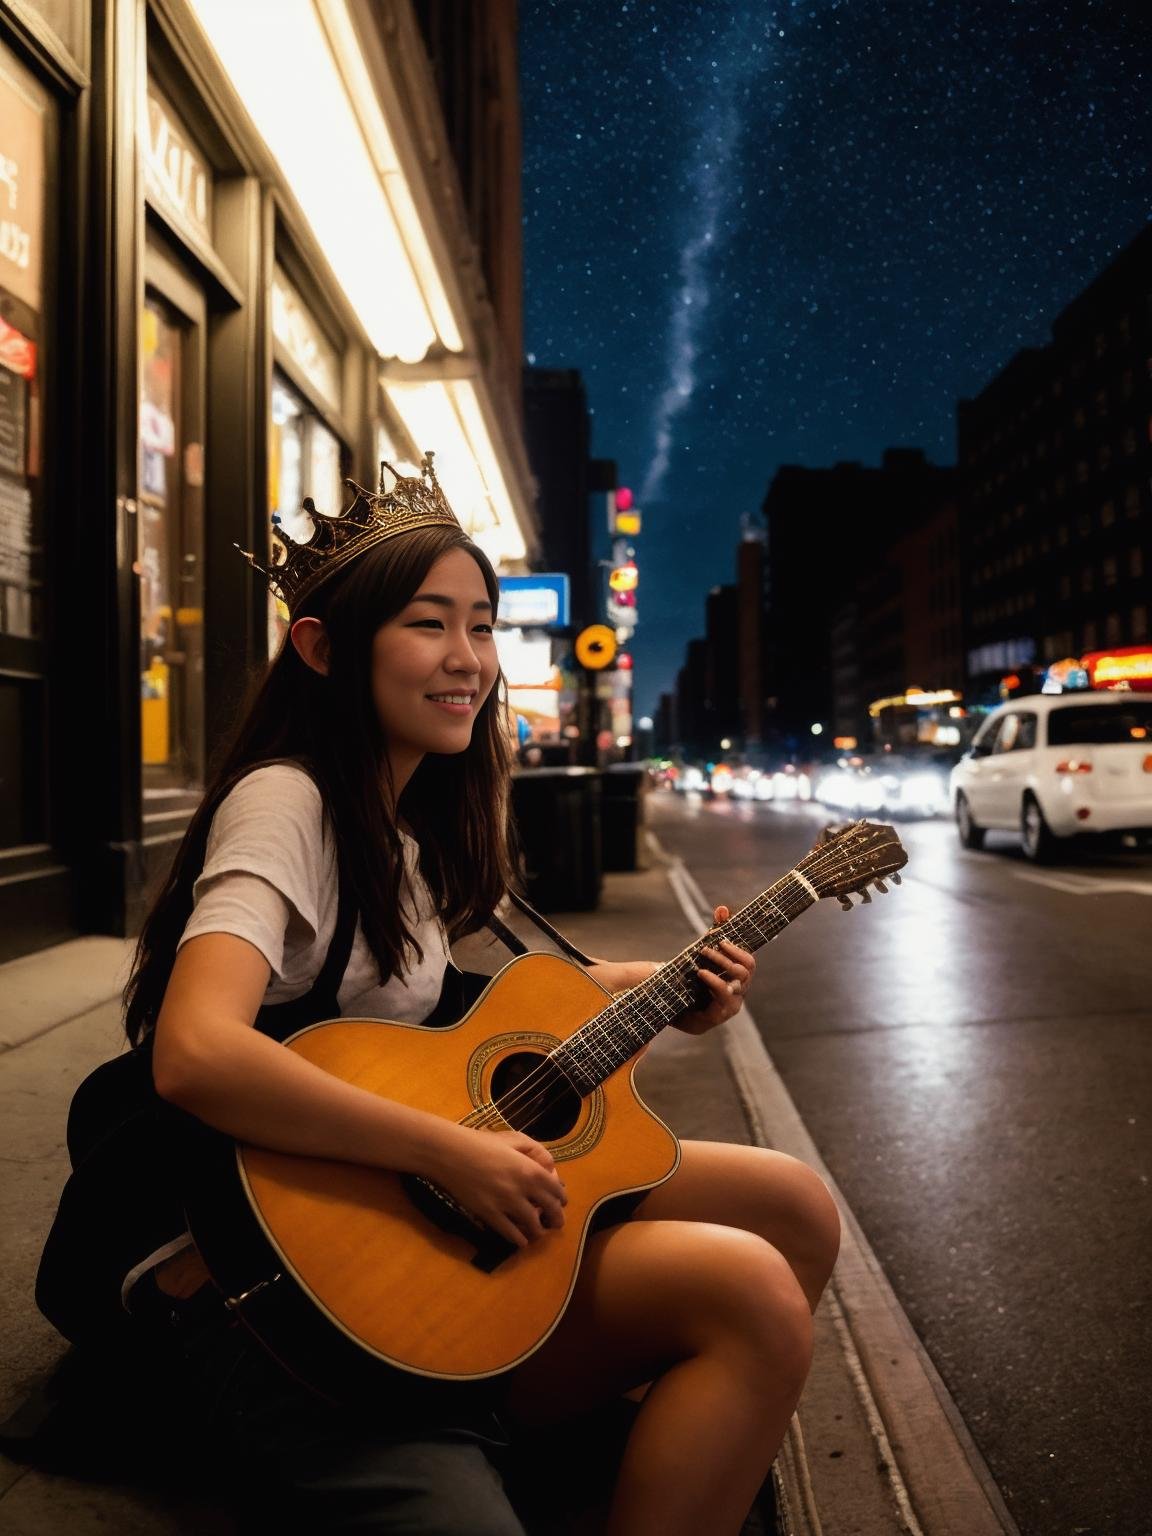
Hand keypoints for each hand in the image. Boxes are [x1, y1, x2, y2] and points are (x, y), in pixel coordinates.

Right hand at [431, 1126, 567, 1248]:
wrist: (451, 1153)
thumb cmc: (482, 1142)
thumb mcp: (513, 1139)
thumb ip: (535, 1152)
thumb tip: (550, 1170)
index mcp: (531, 1169)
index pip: (556, 1191)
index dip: (562, 1199)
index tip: (562, 1204)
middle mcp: (523, 1189)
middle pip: (550, 1210)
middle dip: (556, 1219)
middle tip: (556, 1224)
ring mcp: (506, 1204)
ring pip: (532, 1226)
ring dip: (538, 1232)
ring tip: (538, 1233)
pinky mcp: (490, 1215)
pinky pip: (510, 1233)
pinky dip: (520, 1240)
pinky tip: (522, 1241)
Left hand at [675, 905, 755, 1035]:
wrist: (680, 1009)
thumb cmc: (697, 980)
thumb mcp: (706, 954)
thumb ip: (716, 931)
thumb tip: (723, 908)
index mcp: (740, 975)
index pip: (749, 960)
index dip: (737, 948)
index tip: (721, 938)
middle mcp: (741, 989)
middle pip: (746, 968)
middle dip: (726, 955)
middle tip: (706, 947)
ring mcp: (734, 1002)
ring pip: (738, 981)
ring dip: (721, 965)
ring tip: (703, 957)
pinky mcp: (723, 1013)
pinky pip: (725, 996)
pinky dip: (715, 982)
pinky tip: (702, 973)